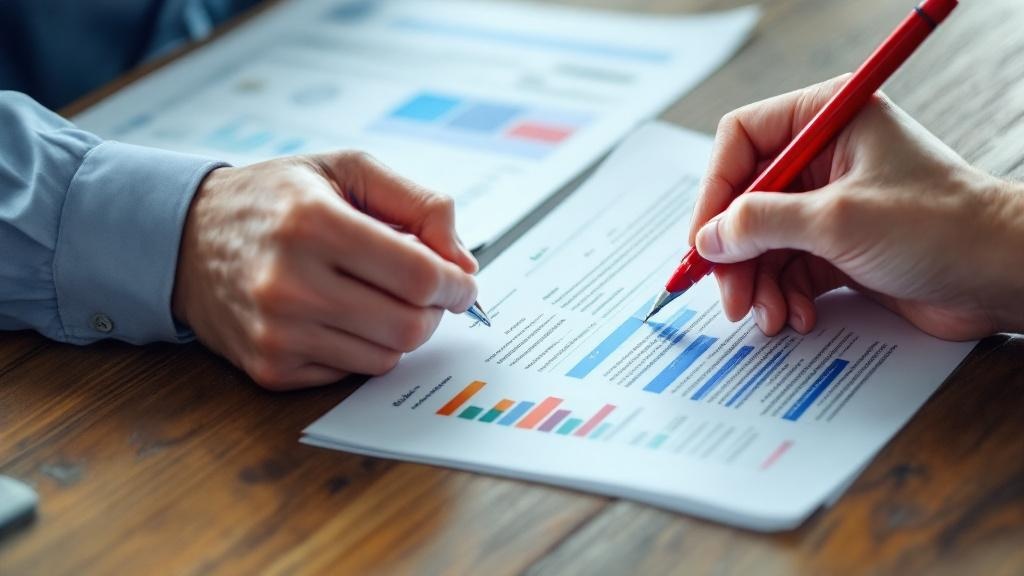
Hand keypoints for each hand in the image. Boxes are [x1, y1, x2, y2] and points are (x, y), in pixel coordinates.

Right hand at [172, 152, 478, 389]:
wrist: (186, 240)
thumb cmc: (278, 199)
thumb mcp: (347, 170)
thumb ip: (418, 203)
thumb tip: (462, 261)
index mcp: (313, 223)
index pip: (419, 276)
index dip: (456, 283)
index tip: (462, 281)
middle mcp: (290, 283)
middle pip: (409, 325)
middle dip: (435, 310)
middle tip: (428, 292)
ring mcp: (277, 333)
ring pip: (386, 356)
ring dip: (401, 330)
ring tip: (380, 296)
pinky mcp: (270, 367)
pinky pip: (352, 372)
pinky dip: (363, 347)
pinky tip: (342, 316)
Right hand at [689, 75, 1023, 340]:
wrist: (1003, 277)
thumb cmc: (940, 228)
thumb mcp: (836, 220)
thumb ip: (761, 224)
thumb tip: (708, 237)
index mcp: (827, 119)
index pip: (742, 140)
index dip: (715, 190)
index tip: (703, 239)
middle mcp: (825, 156)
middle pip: (746, 200)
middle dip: (736, 254)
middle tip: (729, 296)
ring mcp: (831, 203)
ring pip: (763, 241)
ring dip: (759, 284)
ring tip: (769, 317)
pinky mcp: (839, 245)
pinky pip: (789, 269)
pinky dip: (784, 296)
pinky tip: (796, 317)